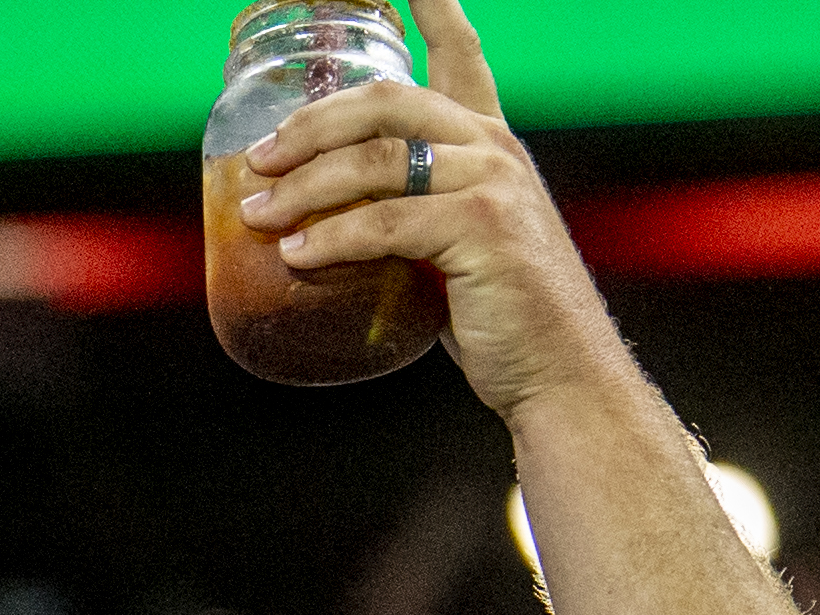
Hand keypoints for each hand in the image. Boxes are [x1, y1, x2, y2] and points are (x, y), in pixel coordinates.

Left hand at [233, 0, 601, 418]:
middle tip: (259, 157)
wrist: (560, 374)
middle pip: (384, 102)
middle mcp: (493, 147)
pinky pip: (385, 223)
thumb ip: (408, 221)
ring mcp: (492, 183)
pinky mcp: (483, 229)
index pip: (457, 53)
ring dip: (304, 185)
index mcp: (488, 142)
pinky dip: (331, 239)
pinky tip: (296, 254)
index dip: (430, 8)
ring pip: (375, 160)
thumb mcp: (455, 251)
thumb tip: (317, 231)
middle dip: (311, 123)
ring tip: (260, 211)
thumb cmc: (503, 320)